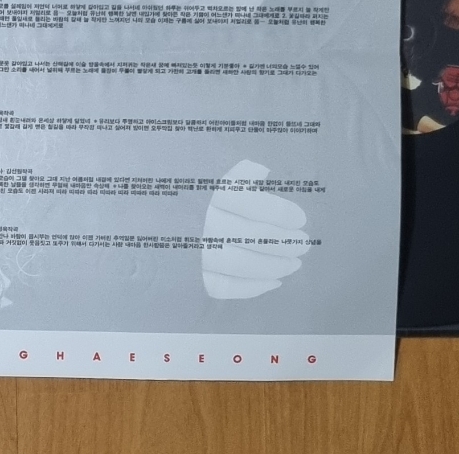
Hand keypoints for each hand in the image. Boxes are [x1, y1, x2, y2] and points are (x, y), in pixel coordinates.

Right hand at [201, 160, 309, 298]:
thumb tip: (263, 172)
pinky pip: (226, 287)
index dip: (280, 212)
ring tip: (295, 263)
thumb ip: (240, 173)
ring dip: (275, 266)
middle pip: (253, 236)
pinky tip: (274, 281)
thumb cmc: (191, 195)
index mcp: (208, 193)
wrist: (154, 223)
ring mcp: (195, 253)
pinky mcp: (191, 278)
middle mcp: (201, 223)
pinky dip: (254, 287)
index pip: (251, 203)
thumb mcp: (211, 174)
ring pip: (243, 265)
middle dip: (285, 242)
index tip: (300, 219)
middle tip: (304, 243)